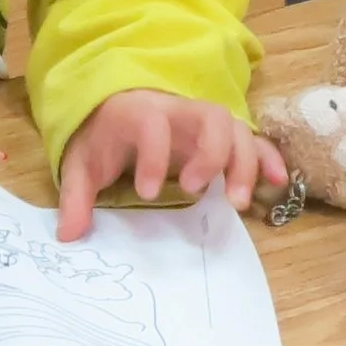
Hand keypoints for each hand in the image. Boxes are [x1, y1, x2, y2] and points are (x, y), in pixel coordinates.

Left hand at [55, 92, 286, 241]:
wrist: (118, 108)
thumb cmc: (104, 138)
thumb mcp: (82, 165)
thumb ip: (76, 199)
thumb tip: (68, 236)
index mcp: (140, 113)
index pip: (152, 123)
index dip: (154, 155)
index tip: (149, 192)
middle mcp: (179, 111)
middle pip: (210, 117)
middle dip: (210, 154)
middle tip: (197, 191)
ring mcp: (204, 122)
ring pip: (237, 128)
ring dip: (243, 163)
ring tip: (236, 203)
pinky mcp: (222, 136)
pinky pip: (254, 139)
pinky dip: (268, 158)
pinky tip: (278, 183)